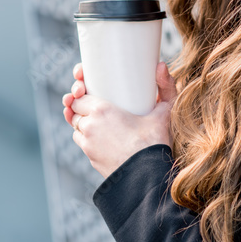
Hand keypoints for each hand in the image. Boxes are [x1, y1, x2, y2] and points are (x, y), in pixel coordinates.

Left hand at [62, 61, 177, 178]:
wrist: (148, 176)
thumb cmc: (156, 142)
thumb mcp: (164, 111)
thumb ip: (166, 86)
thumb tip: (160, 64)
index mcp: (101, 110)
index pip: (78, 97)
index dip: (79, 92)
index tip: (85, 89)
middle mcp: (89, 126)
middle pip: (74, 111)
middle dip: (79, 106)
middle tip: (90, 101)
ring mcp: (88, 144)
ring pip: (76, 127)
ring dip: (82, 122)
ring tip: (94, 118)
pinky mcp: (90, 158)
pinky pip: (82, 143)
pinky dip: (86, 137)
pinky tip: (97, 134)